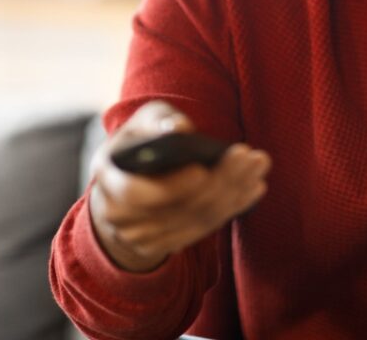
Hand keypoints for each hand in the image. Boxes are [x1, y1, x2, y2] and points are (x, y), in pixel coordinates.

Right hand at [87, 100, 270, 271]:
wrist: (125, 182)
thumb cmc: (139, 144)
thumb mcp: (141, 124)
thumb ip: (157, 121)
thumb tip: (180, 128)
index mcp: (109, 180)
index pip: (136, 194)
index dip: (171, 186)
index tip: (203, 170)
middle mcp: (119, 216)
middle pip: (177, 210)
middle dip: (219, 183)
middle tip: (251, 158)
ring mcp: (141, 237)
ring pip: (195, 221)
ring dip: (233, 195)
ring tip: (257, 169)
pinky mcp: (165, 244)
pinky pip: (203, 229)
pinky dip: (231, 208)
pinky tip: (253, 188)